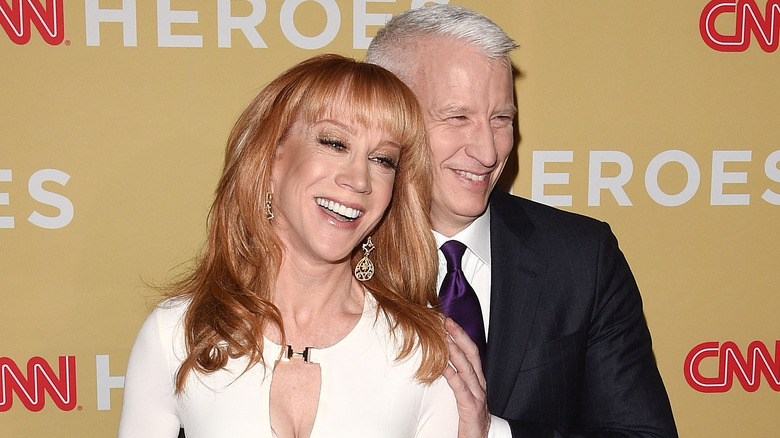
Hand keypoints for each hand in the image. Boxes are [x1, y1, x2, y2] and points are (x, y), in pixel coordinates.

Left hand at [442, 318, 490, 437]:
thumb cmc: (469, 422)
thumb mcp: (463, 397)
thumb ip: (456, 381)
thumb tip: (441, 364)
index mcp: (477, 382)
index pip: (471, 353)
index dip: (462, 336)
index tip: (450, 322)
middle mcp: (480, 386)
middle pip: (472, 355)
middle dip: (460, 336)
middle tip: (447, 321)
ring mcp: (477, 397)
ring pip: (468, 369)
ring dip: (455, 352)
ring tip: (444, 338)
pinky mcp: (472, 410)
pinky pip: (462, 390)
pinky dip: (453, 376)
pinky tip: (444, 367)